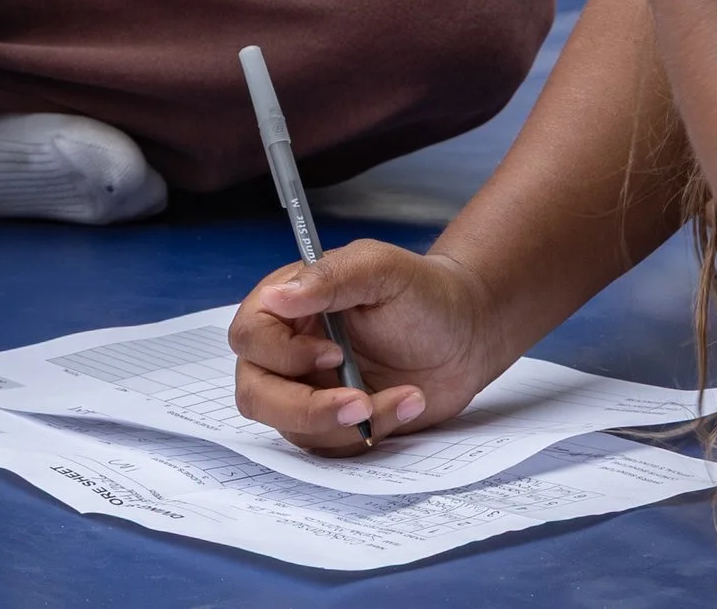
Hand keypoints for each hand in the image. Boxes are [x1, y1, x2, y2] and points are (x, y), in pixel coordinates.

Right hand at [229, 239, 506, 453]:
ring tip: (407, 395)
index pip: (250, 337)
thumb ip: (331, 277)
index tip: (335, 354)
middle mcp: (287, 350)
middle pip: (256, 394)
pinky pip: (331, 446)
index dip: (282, 354)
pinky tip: (409, 403)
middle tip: (360, 403)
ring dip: (349, 423)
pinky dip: (371, 432)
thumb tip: (276, 297)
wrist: (467, 333)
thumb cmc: (423, 292)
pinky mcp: (335, 422)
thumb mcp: (382, 269)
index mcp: (287, 305)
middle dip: (306, 409)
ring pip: (293, 428)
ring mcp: (309, 390)